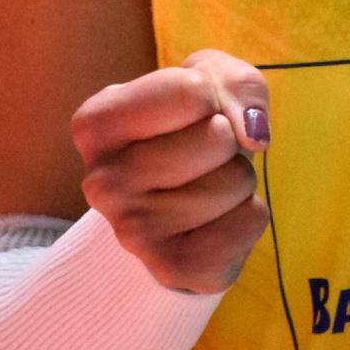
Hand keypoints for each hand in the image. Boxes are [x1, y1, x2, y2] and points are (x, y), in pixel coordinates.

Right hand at [70, 48, 272, 293]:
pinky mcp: (174, 267)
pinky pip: (251, 219)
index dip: (212, 98)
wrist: (171, 221)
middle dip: (227, 141)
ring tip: (203, 190)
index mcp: (95, 126)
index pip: (192, 92)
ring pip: (238, 178)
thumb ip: (236, 82)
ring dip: (237, 179)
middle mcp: (101, 181)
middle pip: (219, 135)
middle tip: (198, 160)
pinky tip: (213, 222)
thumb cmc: (188, 136)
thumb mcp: (208, 83)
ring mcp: (133, 232)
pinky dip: (247, 214)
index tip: (191, 118)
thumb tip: (254, 134)